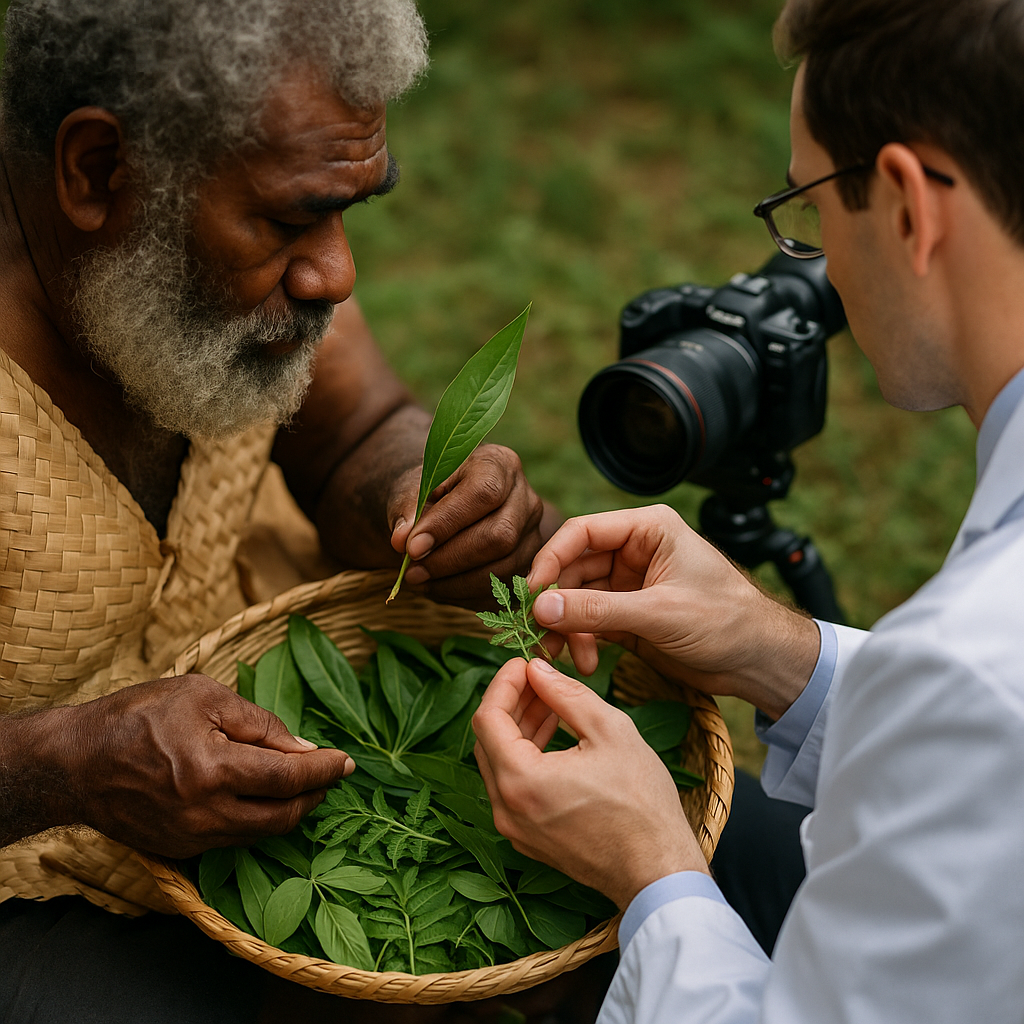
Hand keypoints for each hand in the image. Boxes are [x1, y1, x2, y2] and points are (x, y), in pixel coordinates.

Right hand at [49, 675, 352, 857]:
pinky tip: (264, 799)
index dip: (325, 771)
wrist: (75, 762)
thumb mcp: (203, 696)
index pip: (288, 779)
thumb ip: (259, 724)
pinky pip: (234, 839)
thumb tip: (303, 748)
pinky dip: (258, 821)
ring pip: (261, 832)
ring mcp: (191, 839)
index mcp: (213, 771)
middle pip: (283, 815)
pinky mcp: (179, 851)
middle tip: (329, 773)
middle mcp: (205, 815)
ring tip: (303, 784)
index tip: (348, 762)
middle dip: (314, 795)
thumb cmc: (139, 716)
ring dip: (290, 810)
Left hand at [389, 443, 558, 604]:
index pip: (483, 493)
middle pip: (499, 535)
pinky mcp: (528, 566)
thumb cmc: (429, 495)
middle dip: (450, 559)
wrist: (443, 508)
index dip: (447, 524)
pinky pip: (502, 590)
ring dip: (455, 583)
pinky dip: (465, 596)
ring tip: (419, 581)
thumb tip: (403, 541)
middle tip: (412, 571)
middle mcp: (526, 498)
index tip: (411, 547)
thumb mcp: (411, 490)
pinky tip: (438, 588)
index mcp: (499, 465)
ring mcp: (532, 535)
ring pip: (503, 568)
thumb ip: (407, 509)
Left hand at [473, 657, 706, 909]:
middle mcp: (506, 809)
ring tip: (548, 702)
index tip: (524, 662)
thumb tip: (536, 669)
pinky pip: (512, 788)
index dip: (503, 683)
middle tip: (537, 678)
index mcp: (520, 781)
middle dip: (509, 703)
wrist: (658, 871)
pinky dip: (524, 757)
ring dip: (517, 729)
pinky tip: (551, 736)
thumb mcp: (609, 730)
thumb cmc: (641, 802)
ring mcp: (515, 829)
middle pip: (487, 741)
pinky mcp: (528, 839)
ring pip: (498, 764)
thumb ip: (566, 694)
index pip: (487, 717)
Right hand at [526, 505, 819, 718]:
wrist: (760, 661)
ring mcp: (630, 584)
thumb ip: (598, 610)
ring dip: (566, 627)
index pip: (583, 532)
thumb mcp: (659, 614)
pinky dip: (581, 641)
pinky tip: (586, 663)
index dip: (551, 558)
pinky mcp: (629, 615)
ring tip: (562, 656)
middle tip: (538, 633)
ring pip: (577, 598)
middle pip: (573, 567)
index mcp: (648, 530)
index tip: (531, 592)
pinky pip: (589, 622)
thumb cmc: (727, 622)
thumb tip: (541, 607)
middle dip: (556, 602)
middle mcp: (635, 551)